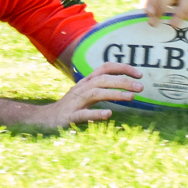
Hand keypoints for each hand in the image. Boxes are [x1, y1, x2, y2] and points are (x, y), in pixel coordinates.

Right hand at [28, 62, 142, 126]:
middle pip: (103, 79)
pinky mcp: (70, 117)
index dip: (122, 68)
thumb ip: (102, 88)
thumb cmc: (71, 107)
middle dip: (123, 81)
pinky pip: (83, 114)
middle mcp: (81, 88)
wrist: (46, 119)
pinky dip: (95, 114)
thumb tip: (126, 87)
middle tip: (141, 87)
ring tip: (131, 97)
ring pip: (95, 93)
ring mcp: (75, 102)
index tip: (139, 74)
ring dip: (114, 93)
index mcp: (87, 82)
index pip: (105, 68)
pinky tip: (108, 114)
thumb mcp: (86, 94)